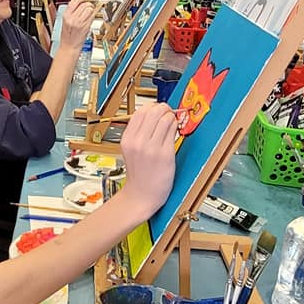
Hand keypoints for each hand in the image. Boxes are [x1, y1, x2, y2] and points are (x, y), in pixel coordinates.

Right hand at [61, 0, 94, 50]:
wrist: (69, 46)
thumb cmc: (68, 35)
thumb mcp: (66, 21)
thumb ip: (72, 11)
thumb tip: (81, 3)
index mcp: (66, 15)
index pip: (75, 1)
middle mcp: (72, 18)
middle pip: (84, 4)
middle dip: (88, 3)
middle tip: (89, 5)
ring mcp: (79, 22)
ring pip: (89, 9)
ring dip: (91, 9)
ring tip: (90, 12)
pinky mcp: (86, 26)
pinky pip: (92, 16)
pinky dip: (93, 15)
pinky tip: (90, 17)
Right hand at [120, 103, 176, 220]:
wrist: (141, 196)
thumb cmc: (139, 174)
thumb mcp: (131, 150)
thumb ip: (139, 133)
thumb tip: (153, 114)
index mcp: (127, 139)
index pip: (141, 111)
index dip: (152, 108)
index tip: (158, 111)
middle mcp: (137, 141)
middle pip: (153, 111)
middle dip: (164, 109)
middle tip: (168, 114)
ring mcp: (151, 148)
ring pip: (165, 118)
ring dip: (171, 117)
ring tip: (172, 124)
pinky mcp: (165, 154)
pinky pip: (172, 130)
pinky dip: (176, 127)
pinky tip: (175, 132)